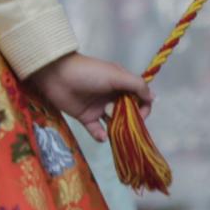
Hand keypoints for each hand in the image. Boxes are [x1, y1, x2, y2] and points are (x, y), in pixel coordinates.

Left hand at [29, 52, 152, 143]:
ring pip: (113, 123)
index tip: (140, 115)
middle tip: (128, 127)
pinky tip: (102, 136)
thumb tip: (153, 97)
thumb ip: (136, 85)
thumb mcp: (115, 75)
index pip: (139, 97)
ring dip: (118, 130)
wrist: (56, 75)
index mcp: (119, 83)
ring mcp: (98, 107)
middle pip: (128, 112)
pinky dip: (100, 135)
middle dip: (131, 121)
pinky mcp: (84, 116)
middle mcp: (110, 95)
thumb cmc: (88, 72)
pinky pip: (96, 130)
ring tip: (116, 134)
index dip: (143, 107)